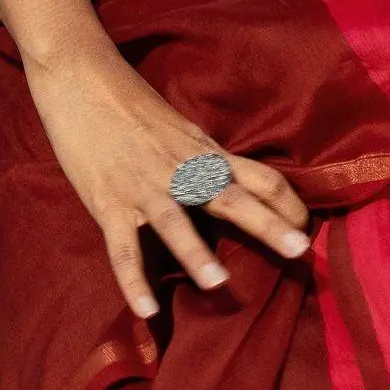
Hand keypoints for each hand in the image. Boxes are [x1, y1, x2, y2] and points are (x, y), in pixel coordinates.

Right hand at [26, 34, 310, 320]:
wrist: (82, 79)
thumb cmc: (133, 106)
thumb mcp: (182, 131)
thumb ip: (208, 161)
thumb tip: (237, 186)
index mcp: (205, 153)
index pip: (261, 177)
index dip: (288, 205)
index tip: (307, 231)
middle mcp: (181, 170)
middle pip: (232, 197)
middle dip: (268, 226)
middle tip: (300, 253)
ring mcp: (143, 186)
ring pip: (173, 222)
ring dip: (195, 253)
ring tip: (219, 284)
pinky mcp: (108, 201)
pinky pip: (122, 247)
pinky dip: (133, 281)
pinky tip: (147, 311)